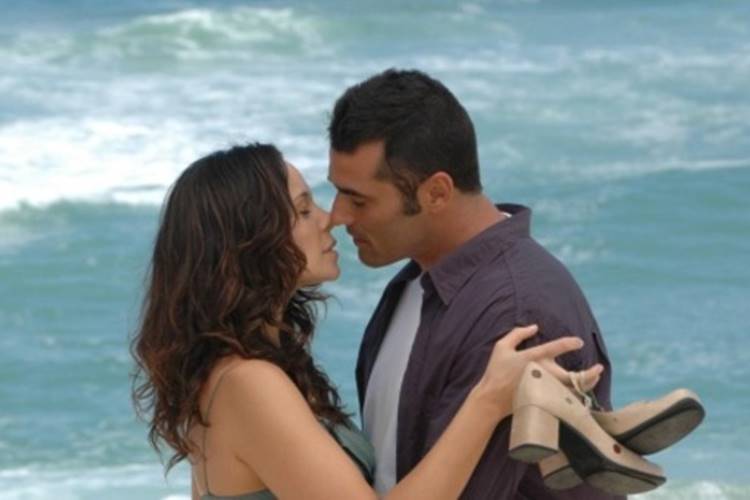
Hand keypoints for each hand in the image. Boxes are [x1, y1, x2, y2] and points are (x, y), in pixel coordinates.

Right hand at [475, 324, 602, 417]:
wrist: (491, 398)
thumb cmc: (496, 370)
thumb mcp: (501, 347)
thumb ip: (517, 334)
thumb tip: (535, 327)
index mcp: (531, 358)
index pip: (554, 348)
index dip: (568, 344)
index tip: (579, 342)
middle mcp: (541, 374)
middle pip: (572, 377)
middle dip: (589, 374)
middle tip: (600, 368)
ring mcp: (543, 389)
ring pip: (571, 390)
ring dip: (585, 385)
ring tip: (594, 377)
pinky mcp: (543, 400)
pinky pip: (564, 399)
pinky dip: (575, 395)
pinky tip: (581, 389)